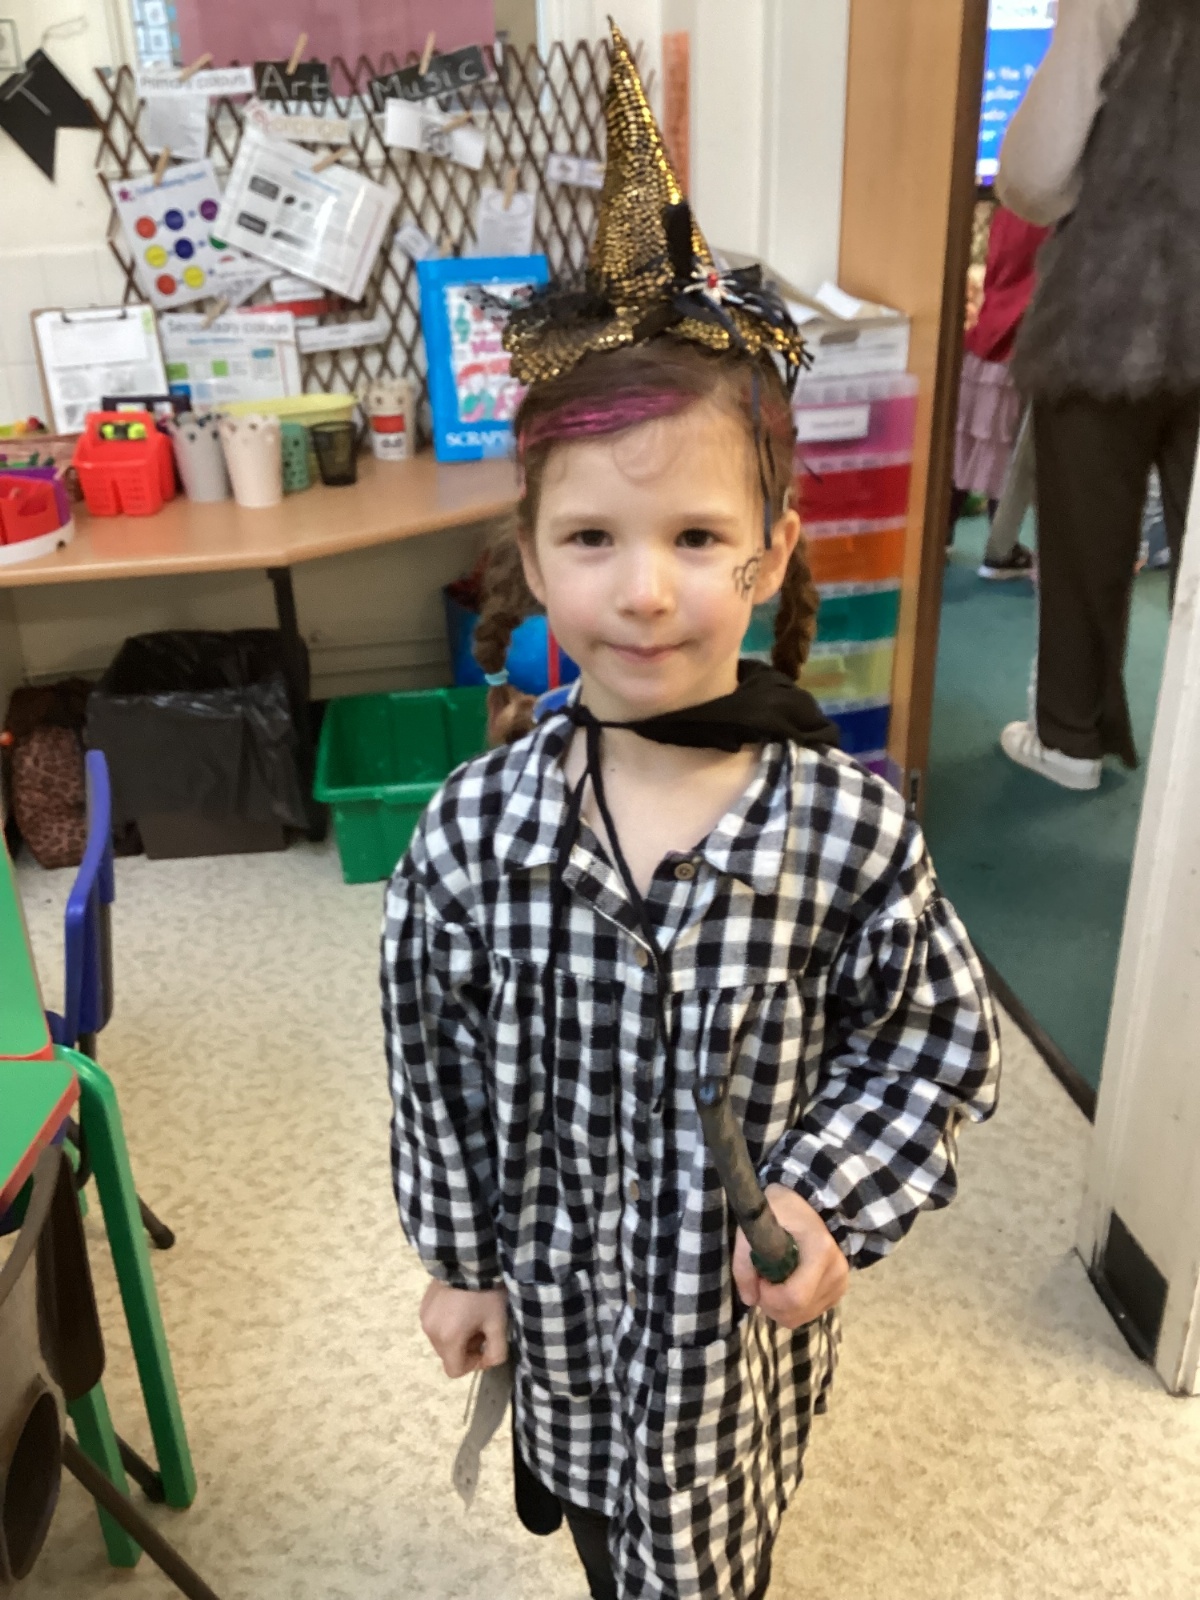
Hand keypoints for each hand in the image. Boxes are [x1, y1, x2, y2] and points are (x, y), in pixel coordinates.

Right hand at [420, 1281, 508, 1377]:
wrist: (468, 1257)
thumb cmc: (485, 1292)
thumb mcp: (499, 1323)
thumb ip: (497, 1352)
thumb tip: (488, 1360)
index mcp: (447, 1339)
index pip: (454, 1370)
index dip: (473, 1364)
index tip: (485, 1345)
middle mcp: (430, 1331)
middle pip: (447, 1355)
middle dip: (465, 1348)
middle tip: (481, 1327)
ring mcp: (424, 1316)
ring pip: (441, 1340)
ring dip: (456, 1336)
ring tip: (471, 1315)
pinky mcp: (423, 1304)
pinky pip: (435, 1324)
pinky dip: (447, 1323)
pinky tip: (460, 1305)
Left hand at [732, 1185, 848, 1328]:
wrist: (811, 1202)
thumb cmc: (782, 1209)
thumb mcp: (756, 1224)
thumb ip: (745, 1262)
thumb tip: (750, 1299)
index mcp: (820, 1251)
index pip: (794, 1297)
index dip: (769, 1297)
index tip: (758, 1279)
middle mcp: (836, 1271)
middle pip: (798, 1312)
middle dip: (771, 1305)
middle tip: (762, 1281)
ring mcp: (840, 1283)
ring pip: (803, 1317)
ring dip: (780, 1308)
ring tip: (774, 1281)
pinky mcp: (838, 1291)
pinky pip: (810, 1313)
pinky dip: (793, 1307)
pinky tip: (787, 1284)